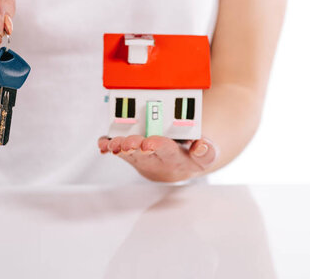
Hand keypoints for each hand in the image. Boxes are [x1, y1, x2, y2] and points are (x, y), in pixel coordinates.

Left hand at [98, 136, 217, 182]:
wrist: (177, 166)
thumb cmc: (191, 156)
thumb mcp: (207, 156)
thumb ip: (207, 151)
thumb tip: (200, 146)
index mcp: (177, 159)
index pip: (168, 152)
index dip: (158, 147)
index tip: (149, 143)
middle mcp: (157, 161)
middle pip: (144, 155)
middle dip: (134, 147)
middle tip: (128, 142)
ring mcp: (142, 158)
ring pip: (128, 154)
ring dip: (119, 148)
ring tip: (111, 144)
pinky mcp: (130, 153)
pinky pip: (117, 151)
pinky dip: (108, 146)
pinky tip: (102, 144)